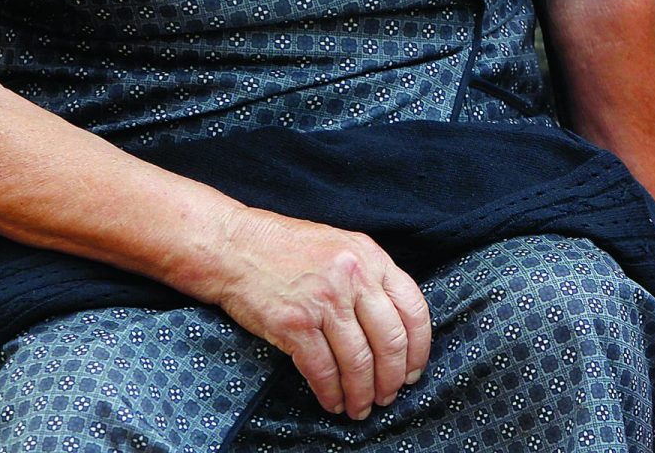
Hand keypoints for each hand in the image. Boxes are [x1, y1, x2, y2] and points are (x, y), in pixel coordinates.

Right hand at [211, 209, 432, 420]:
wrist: (236, 246)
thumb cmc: (288, 249)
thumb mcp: (343, 249)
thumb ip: (371, 279)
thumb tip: (396, 327)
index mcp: (372, 258)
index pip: (414, 309)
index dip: (418, 349)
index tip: (413, 371)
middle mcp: (354, 278)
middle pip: (390, 341)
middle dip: (392, 378)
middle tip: (388, 396)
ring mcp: (324, 301)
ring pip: (358, 360)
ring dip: (362, 393)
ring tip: (360, 408)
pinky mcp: (293, 323)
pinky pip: (322, 369)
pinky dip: (330, 392)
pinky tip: (333, 402)